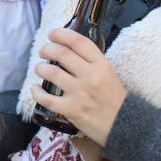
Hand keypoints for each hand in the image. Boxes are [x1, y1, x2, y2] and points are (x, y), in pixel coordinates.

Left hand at [31, 27, 127, 144]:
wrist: (125, 126)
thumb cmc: (116, 100)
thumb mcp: (110, 74)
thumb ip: (93, 63)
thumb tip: (70, 50)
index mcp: (102, 65)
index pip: (78, 41)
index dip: (61, 34)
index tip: (52, 34)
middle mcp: (91, 77)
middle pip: (61, 53)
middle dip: (47, 49)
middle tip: (43, 51)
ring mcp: (80, 94)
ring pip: (51, 73)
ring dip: (40, 68)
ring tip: (40, 69)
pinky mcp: (72, 111)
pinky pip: (46, 99)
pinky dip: (37, 92)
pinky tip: (35, 88)